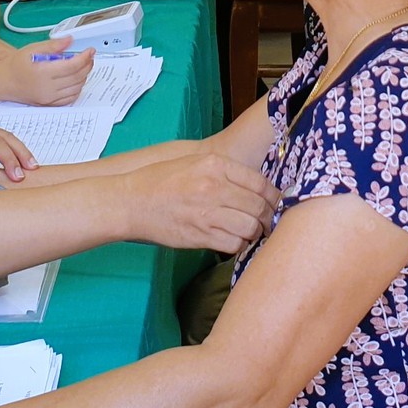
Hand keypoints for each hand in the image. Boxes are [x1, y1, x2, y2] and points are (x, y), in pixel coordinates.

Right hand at [0, 40, 94, 106]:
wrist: (3, 82)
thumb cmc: (15, 65)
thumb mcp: (32, 49)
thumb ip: (53, 45)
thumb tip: (70, 41)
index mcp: (43, 72)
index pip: (72, 65)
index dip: (85, 57)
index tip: (90, 51)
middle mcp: (47, 87)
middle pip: (77, 77)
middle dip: (87, 65)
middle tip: (89, 56)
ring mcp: (49, 98)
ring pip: (76, 88)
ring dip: (84, 76)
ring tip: (84, 66)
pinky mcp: (49, 104)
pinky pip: (70, 98)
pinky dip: (77, 88)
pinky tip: (76, 80)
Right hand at [124, 151, 278, 253]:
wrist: (130, 201)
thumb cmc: (161, 180)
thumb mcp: (195, 162)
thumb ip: (225, 171)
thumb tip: (256, 187)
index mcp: (215, 164)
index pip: (260, 183)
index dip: (274, 197)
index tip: (276, 204)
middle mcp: (214, 187)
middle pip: (258, 207)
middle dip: (268, 217)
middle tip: (269, 222)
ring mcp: (206, 212)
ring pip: (249, 227)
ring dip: (255, 233)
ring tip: (253, 233)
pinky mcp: (199, 235)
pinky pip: (233, 244)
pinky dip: (239, 245)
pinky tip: (234, 241)